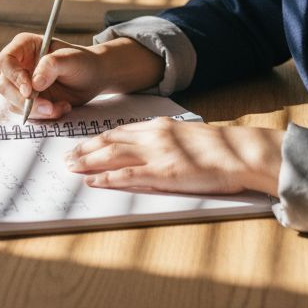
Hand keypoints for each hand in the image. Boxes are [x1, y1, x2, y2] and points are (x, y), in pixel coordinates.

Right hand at [0, 33, 104, 119]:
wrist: (92, 77)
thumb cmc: (81, 61)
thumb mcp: (71, 58)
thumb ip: (51, 65)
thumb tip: (35, 83)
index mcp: (24, 46)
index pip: (5, 61)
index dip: (13, 76)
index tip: (30, 91)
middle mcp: (18, 65)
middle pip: (5, 86)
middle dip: (25, 101)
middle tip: (48, 107)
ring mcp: (21, 85)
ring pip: (14, 103)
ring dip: (37, 111)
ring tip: (62, 106)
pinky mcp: (29, 101)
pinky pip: (27, 113)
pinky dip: (44, 116)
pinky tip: (62, 107)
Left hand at [65, 119, 283, 195]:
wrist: (240, 154)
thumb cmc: (220, 150)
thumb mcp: (187, 137)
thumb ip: (165, 140)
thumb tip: (148, 151)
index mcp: (160, 126)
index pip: (120, 131)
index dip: (98, 138)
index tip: (82, 144)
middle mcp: (154, 136)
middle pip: (110, 141)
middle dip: (85, 149)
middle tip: (67, 156)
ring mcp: (157, 153)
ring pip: (112, 155)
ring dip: (88, 161)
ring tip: (71, 166)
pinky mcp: (163, 172)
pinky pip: (128, 175)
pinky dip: (107, 178)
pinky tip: (93, 180)